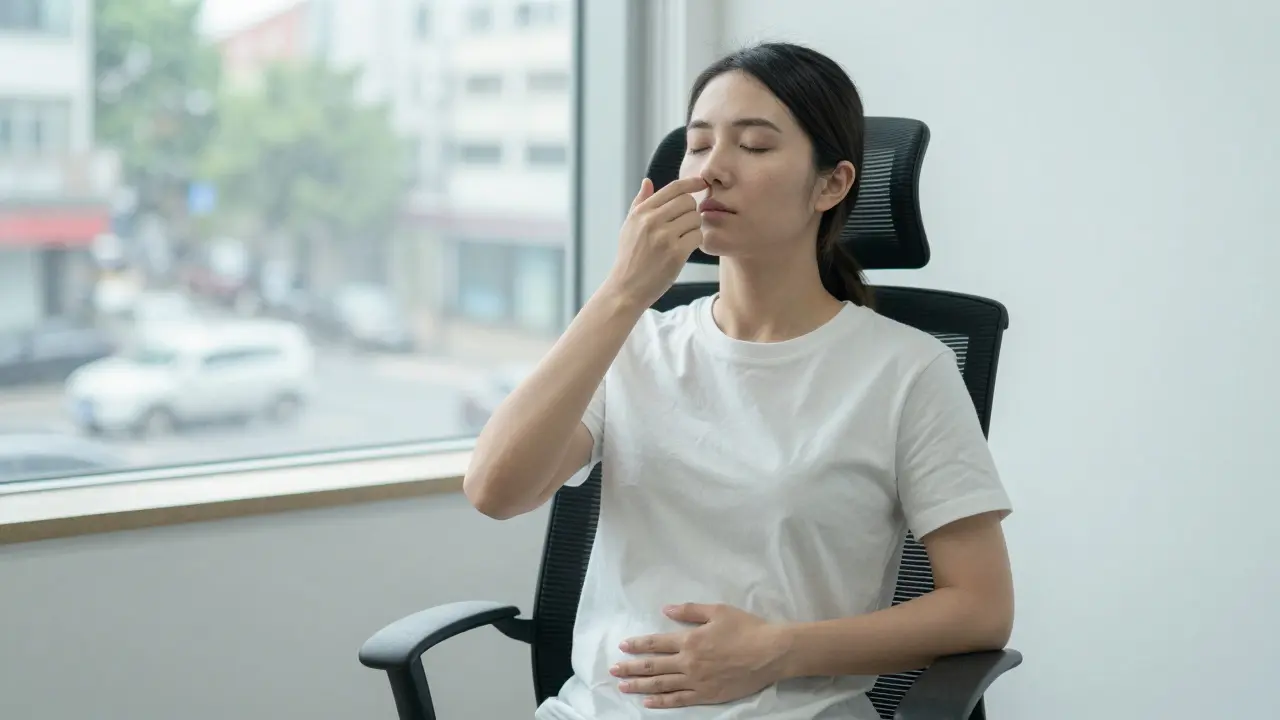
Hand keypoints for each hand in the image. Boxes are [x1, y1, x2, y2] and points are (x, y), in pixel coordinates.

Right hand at [602, 175, 708, 309]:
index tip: (702, 182)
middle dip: (691, 211)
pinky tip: (685, 248)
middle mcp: (651, 221)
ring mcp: (664, 237)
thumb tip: (647, 181)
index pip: (673, 188)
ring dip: (694, 228)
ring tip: (682, 239)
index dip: (691, 182)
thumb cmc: (629, 257)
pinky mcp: (675, 253)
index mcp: (641, 212)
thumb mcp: (629, 226)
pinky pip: (697, 236)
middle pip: (688, 201)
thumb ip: (639, 203)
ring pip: (695, 219)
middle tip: (684, 225)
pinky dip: (695, 242)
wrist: (626, 288)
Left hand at [611, 603, 790, 708]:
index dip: (638, 645)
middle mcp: (688, 662)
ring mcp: (696, 681)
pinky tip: (648, 703)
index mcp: (689, 639)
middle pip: (653, 666)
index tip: (623, 646)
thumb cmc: (746, 628)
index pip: (656, 643)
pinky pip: (678, 701)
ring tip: (623, 687)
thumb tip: (665, 609)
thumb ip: (689, 610)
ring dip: (639, 686)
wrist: (770, 652)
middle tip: (613, 670)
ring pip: (661, 685)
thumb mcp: (717, 611)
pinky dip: (661, 702)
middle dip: (630, 668)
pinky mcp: (707, 695)